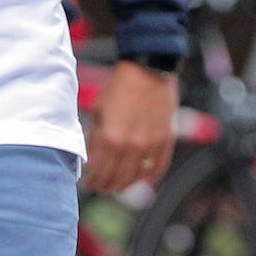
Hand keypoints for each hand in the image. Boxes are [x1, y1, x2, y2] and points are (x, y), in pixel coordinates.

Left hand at [81, 61, 178, 192]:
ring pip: (137, 178)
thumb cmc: (120, 87)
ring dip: (126, 185)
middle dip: (107, 187)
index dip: (93, 182)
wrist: (147, 69)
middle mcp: (131, 146)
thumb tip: (92, 161)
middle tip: (102, 187)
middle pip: (118, 180)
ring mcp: (150, 145)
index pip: (100, 173)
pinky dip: (149, 177)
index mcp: (111, 138)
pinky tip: (141, 178)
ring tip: (119, 185)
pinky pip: (158, 167)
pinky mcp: (165, 140)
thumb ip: (95, 139)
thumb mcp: (99, 111)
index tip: (89, 183)